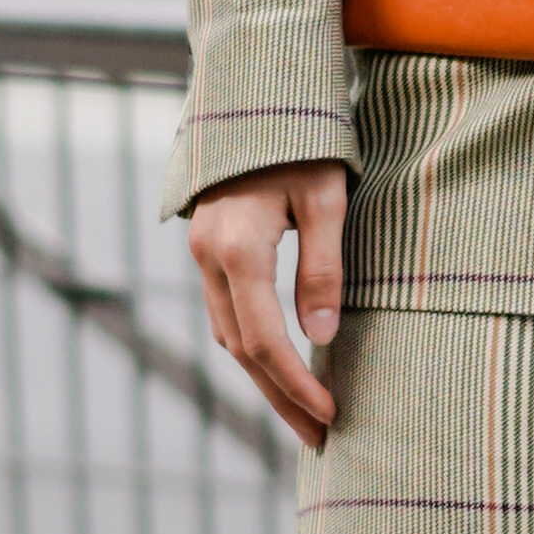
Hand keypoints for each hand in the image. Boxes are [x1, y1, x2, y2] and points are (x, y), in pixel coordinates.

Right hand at [189, 160, 347, 448]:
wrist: (254, 95)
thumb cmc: (302, 142)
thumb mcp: (326, 201)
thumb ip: (323, 270)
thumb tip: (322, 337)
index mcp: (237, 249)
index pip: (264, 341)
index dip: (296, 384)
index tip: (331, 414)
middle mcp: (208, 258)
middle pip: (240, 350)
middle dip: (280, 398)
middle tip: (320, 438)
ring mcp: (202, 254)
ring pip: (228, 335)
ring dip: (265, 378)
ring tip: (306, 413)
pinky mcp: (209, 250)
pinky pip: (227, 313)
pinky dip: (254, 348)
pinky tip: (283, 365)